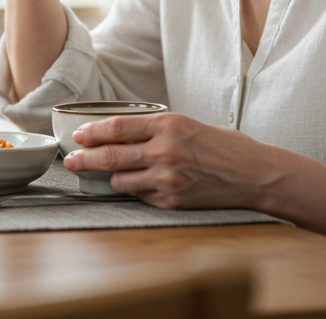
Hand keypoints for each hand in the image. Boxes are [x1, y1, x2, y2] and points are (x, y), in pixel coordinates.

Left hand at [61, 112, 270, 209]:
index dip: (92, 132)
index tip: (78, 135)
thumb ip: (156, 128)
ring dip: (112, 177)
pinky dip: (138, 191)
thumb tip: (120, 132)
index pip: (117, 126)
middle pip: (110, 155)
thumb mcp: (188, 124)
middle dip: (84, 159)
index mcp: (168, 124)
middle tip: (70, 160)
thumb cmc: (224, 146)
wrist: (255, 174)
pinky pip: (142, 197)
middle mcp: (164, 150)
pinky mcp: (173, 201)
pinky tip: (145, 185)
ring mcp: (168, 179)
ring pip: (121, 180)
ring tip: (109, 174)